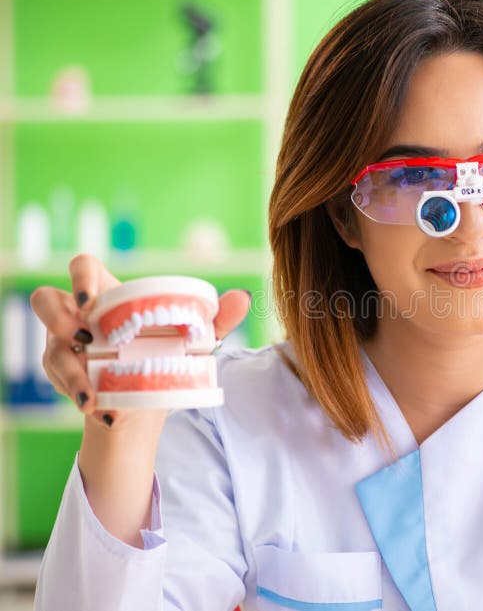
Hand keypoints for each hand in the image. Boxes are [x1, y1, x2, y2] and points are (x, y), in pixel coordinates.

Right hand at [29, 253, 250, 431]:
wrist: (144, 401)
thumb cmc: (165, 355)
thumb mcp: (193, 339)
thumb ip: (217, 319)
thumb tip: (243, 298)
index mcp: (108, 293)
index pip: (83, 266)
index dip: (80, 275)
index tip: (94, 298)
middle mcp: (78, 314)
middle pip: (46, 301)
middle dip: (60, 318)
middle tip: (87, 336)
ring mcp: (65, 345)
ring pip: (50, 348)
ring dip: (69, 370)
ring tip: (91, 392)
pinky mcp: (63, 375)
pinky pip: (59, 381)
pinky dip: (81, 394)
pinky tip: (102, 409)